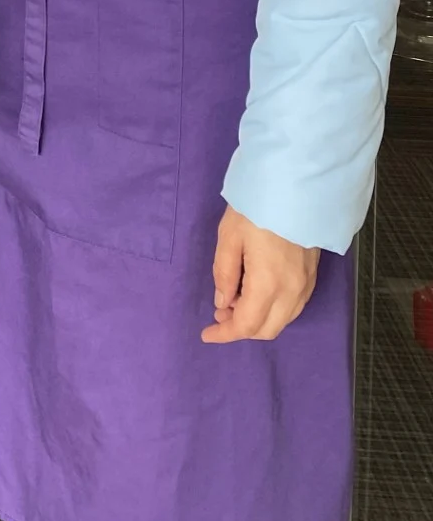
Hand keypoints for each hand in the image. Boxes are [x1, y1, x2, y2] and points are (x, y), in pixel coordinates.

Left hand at [201, 206, 319, 343]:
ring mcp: (306, 285)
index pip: (247, 326)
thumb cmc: (257, 208)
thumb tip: (222, 302)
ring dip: (258, 320)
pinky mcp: (313, 276)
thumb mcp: (229, 236)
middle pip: (267, 330)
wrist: (297, 186)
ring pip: (282, 321)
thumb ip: (224, 273)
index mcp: (268, 285)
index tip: (206, 334)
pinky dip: (273, 310)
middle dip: (241, 329)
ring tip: (234, 300)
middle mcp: (292, 292)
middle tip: (219, 313)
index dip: (225, 334)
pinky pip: (293, 307)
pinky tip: (257, 293)